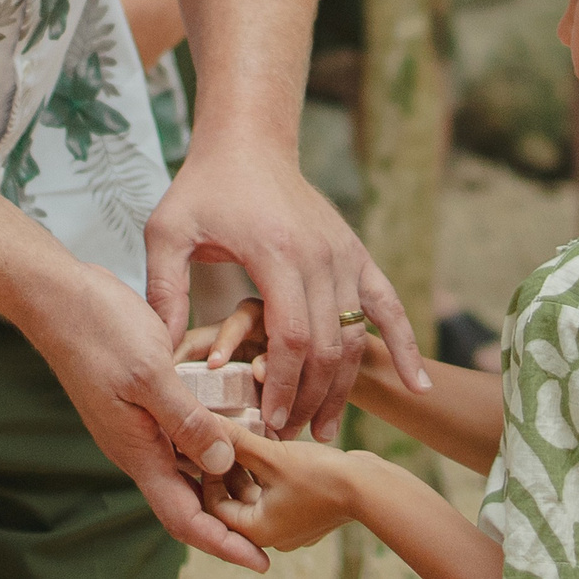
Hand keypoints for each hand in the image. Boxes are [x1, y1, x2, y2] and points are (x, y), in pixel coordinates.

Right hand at [18, 263, 267, 571]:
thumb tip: (223, 464)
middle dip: (231, 517)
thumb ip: (186, 421)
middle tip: (277, 522)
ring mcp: (140, 424)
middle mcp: (140, 446)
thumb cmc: (98, 331)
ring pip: (188, 466)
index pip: (184, 518)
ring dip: (225, 477)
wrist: (57, 297)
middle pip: (190, 500)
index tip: (261, 562)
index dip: (224, 544)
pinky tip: (238, 424)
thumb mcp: (150, 374)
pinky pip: (182, 432)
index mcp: (139, 451)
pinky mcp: (143, 399)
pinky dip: (212, 437)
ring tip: (268, 477)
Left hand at [146, 147, 430, 439]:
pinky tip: (418, 387)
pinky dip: (405, 346)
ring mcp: (345, 254)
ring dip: (342, 388)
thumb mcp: (168, 232)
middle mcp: (320, 254)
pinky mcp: (357, 254)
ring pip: (355, 335)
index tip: (267, 421)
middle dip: (306, 398)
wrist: (250, 143)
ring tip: (322, 430)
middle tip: (284, 435)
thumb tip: (161, 353)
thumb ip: (164, 290)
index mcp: (276, 250)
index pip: (291, 334)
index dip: (282, 384)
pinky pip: (388, 307)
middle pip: (326, 344)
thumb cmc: (204, 188)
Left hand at [210, 424, 366, 553]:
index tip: (210, 446)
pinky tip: (270, 441)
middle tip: (224, 437)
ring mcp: (290, 524)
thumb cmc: (321, 477)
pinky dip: (269, 470)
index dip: (208, 474)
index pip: (215, 505)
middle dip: (230, 467)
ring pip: (257, 492)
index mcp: (257, 531)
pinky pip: (277, 490)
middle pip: (236, 498)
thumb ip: (238, 441)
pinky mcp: (305, 510)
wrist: (371, 488)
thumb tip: (208, 423)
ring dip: (249, 465)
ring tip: (246, 434)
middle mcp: (271, 533)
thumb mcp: (272, 456)